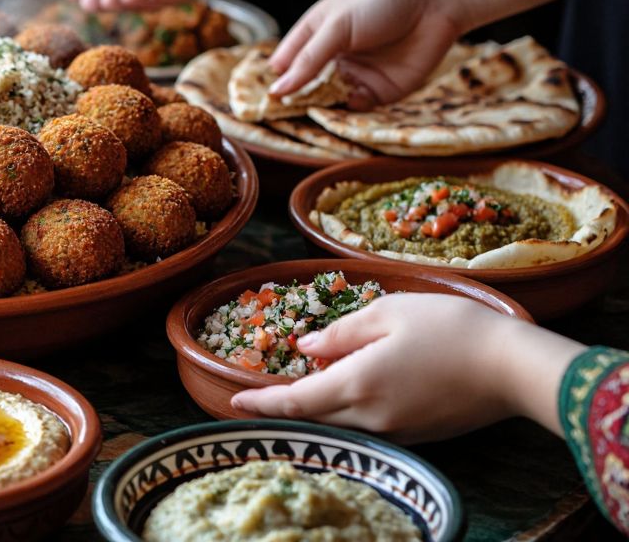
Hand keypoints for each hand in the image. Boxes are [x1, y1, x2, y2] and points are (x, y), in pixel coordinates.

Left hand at [229, 293, 581, 442]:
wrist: (514, 367)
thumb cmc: (453, 328)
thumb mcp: (390, 312)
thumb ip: (342, 332)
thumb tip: (307, 346)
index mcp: (357, 383)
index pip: (294, 401)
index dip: (261, 402)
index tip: (234, 400)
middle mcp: (371, 416)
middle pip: (313, 418)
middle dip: (282, 408)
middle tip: (256, 396)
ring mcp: (396, 431)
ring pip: (340, 424)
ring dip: (316, 410)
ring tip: (299, 389)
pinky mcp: (418, 436)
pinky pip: (368, 427)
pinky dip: (347, 413)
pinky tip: (346, 393)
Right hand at [267, 0, 461, 106]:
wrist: (435, 4)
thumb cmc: (380, 3)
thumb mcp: (337, 26)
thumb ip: (308, 60)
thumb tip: (277, 90)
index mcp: (314, 36)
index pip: (285, 64)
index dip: (274, 81)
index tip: (262, 101)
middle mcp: (331, 59)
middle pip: (305, 87)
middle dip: (295, 101)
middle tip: (281, 116)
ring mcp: (354, 76)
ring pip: (329, 101)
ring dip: (322, 108)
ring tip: (315, 111)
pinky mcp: (379, 92)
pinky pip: (358, 108)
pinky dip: (351, 110)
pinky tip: (351, 101)